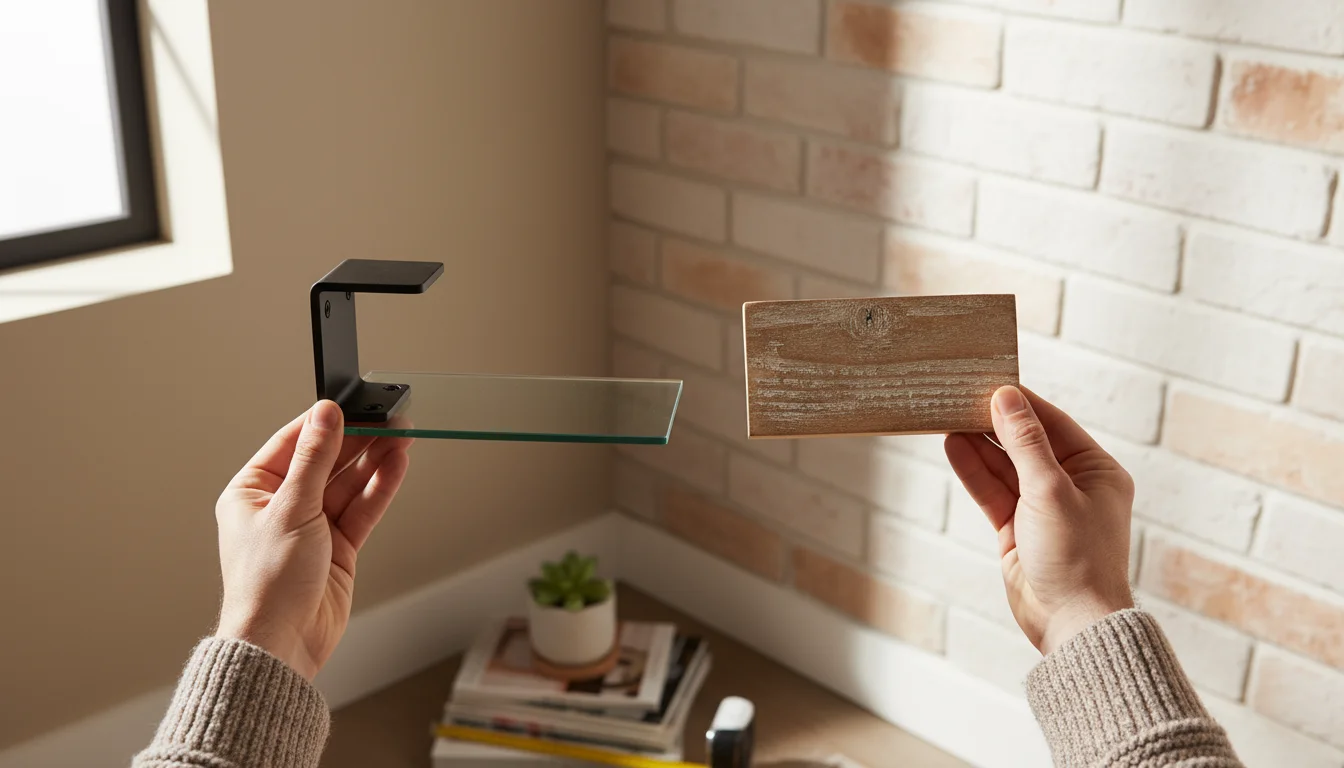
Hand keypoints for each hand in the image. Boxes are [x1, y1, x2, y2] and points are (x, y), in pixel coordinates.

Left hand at [214, 400, 411, 679]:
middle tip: (388, 419)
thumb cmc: (266, 586)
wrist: (282, 643)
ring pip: (348, 484)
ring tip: (402, 436)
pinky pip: (362, 509)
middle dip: (358, 441)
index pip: (292, 444)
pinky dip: (379, 488)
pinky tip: (396, 465)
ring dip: (375, 461)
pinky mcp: (338, 548)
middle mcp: (280, 507)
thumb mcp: (291, 509)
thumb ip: (315, 459)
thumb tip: (325, 415)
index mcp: (251, 492)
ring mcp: (312, 527)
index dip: (324, 423)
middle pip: (326, 462)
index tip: (351, 404)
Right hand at [944, 386, 1133, 654]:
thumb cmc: (1077, 559)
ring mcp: (1043, 510)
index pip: (1053, 424)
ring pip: (1005, 468)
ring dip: (978, 446)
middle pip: (1026, 444)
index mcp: (1097, 471)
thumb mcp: (1050, 490)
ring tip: (947, 418)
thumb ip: (1025, 442)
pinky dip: (974, 472)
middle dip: (993, 423)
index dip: (1020, 403)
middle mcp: (1072, 487)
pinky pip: (994, 493)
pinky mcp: (1018, 530)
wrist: (1071, 624)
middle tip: (960, 397)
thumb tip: (1006, 398)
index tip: (989, 381)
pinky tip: (953, 448)